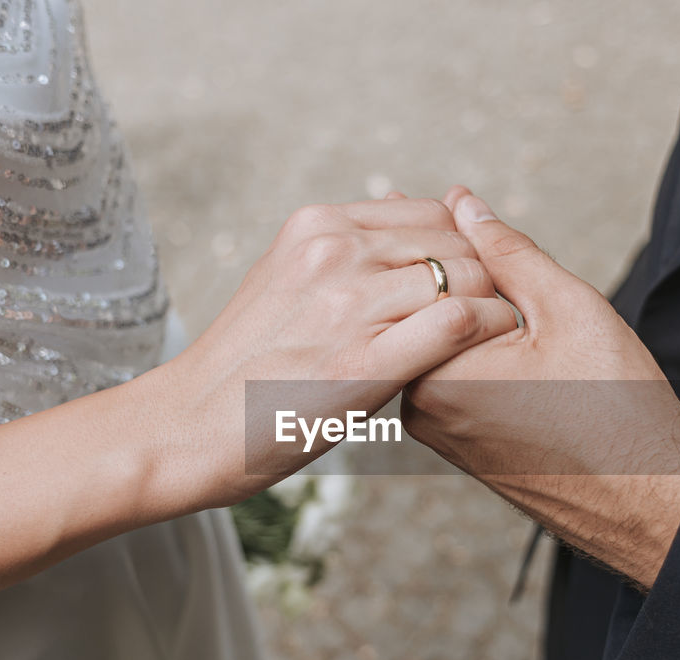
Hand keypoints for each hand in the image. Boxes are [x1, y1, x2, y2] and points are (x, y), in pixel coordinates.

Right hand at [139, 197, 517, 512]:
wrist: (190, 426)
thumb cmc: (244, 365)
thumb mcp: (284, 278)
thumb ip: (342, 251)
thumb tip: (402, 221)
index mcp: (317, 226)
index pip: (429, 212)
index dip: (462, 247)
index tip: (466, 281)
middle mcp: (334, 252)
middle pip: (454, 241)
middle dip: (482, 275)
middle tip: (487, 313)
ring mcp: (350, 304)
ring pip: (464, 276)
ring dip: (489, 306)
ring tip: (487, 337)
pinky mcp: (365, 361)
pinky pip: (457, 322)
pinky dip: (485, 331)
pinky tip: (484, 353)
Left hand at [402, 188, 679, 586]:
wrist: (645, 498)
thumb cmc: (616, 410)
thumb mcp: (567, 308)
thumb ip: (507, 251)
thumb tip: (463, 203)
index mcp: (438, 372)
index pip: (421, 282)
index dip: (446, 241)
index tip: (450, 212)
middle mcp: (422, 408)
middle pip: (427, 314)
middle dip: (458, 281)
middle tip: (493, 264)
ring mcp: (436, 432)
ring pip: (443, 347)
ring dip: (472, 318)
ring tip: (528, 325)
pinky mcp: (456, 446)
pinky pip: (454, 381)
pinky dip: (479, 356)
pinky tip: (526, 356)